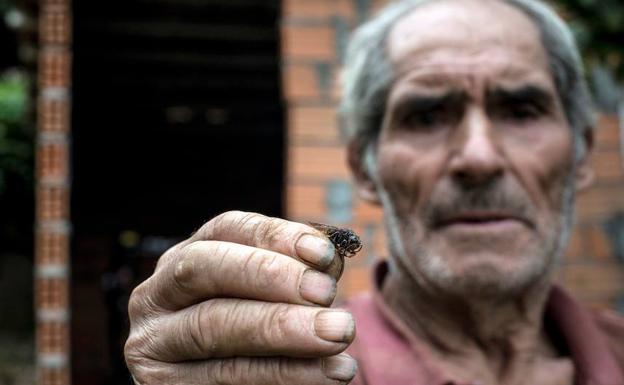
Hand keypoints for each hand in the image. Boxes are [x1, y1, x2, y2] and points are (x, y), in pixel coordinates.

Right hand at [125, 211, 356, 383]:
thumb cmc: (252, 333)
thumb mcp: (263, 295)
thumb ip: (292, 273)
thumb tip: (328, 259)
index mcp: (183, 259)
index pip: (225, 229)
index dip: (275, 237)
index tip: (324, 254)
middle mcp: (156, 296)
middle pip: (205, 269)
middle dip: (270, 277)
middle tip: (326, 293)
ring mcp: (154, 345)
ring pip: (213, 327)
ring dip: (283, 330)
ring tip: (339, 333)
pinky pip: (225, 378)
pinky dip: (283, 374)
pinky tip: (328, 372)